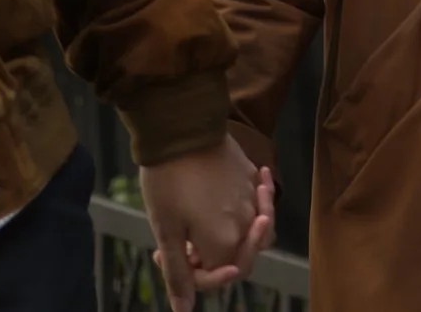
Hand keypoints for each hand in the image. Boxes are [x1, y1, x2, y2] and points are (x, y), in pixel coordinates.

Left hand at [141, 137, 274, 311]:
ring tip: (202, 225)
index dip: (193, 275)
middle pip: (240, 255)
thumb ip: (178, 273)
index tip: (165, 257)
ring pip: (252, 230)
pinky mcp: (252, 175)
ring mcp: (254, 197)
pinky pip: (254, 203)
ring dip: (230, 234)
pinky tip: (220, 198)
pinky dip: (239, 210)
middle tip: (181, 242)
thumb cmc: (168, 181)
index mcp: (226, 242)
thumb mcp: (165, 231)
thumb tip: (183, 311)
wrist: (181, 126)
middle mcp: (248, 223)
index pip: (220, 274)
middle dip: (211, 255)